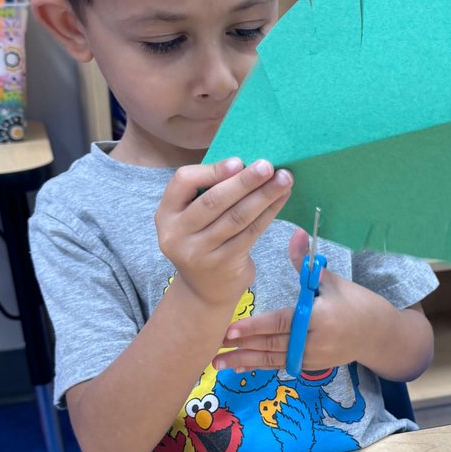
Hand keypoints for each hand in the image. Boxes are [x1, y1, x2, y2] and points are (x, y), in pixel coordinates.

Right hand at [155, 157, 291, 308]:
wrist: (204, 290)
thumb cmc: (202, 239)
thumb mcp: (191, 218)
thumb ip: (207, 192)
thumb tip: (247, 163)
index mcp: (166, 214)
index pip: (182, 183)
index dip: (211, 171)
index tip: (238, 161)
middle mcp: (177, 234)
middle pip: (213, 201)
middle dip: (244, 181)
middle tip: (268, 165)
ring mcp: (200, 252)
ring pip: (237, 218)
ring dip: (263, 196)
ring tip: (284, 179)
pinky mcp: (224, 264)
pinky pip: (251, 233)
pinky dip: (268, 213)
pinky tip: (281, 199)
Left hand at [212, 227, 374, 372]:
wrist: (379, 334)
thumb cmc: (356, 303)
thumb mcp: (332, 280)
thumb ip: (307, 263)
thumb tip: (295, 232)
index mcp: (320, 317)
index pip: (281, 322)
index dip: (255, 327)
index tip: (230, 329)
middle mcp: (316, 341)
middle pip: (273, 344)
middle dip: (243, 346)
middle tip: (214, 346)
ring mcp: (314, 358)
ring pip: (274, 359)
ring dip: (245, 361)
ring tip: (217, 364)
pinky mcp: (312, 367)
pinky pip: (281, 366)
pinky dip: (259, 366)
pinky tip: (239, 366)